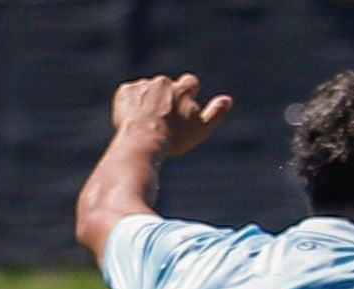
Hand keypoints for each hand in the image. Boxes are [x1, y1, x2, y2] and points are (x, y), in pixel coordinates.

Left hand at [111, 73, 232, 157]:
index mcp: (183, 88)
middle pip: (166, 86)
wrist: (142, 142)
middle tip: (160, 119)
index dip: (187, 94)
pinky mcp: (125, 92)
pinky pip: (128, 95)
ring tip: (145, 124)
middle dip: (164, 99)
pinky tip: (131, 120)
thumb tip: (228, 100)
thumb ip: (216, 113)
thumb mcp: (201, 130)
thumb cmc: (174, 139)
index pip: (190, 83)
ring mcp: (143, 86)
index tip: (181, 107)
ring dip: (146, 102)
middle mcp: (163, 82)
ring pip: (146, 91)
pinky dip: (129, 105)